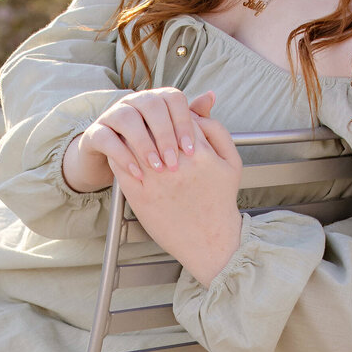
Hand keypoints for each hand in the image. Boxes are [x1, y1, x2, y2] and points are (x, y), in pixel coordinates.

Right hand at [62, 88, 216, 194]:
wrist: (115, 165)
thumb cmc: (152, 151)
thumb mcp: (173, 139)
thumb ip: (192, 120)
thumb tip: (211, 96)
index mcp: (157, 99)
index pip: (173, 98)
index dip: (183, 121)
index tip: (191, 149)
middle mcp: (134, 102)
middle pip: (151, 105)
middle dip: (164, 134)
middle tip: (174, 161)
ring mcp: (112, 115)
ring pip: (127, 118)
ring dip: (143, 143)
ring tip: (156, 167)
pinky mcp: (95, 133)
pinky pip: (106, 138)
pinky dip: (122, 155)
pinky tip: (137, 172)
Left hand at [120, 106, 243, 287]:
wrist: (209, 240)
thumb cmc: (220, 200)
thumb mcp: (231, 162)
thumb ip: (217, 131)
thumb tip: (198, 111)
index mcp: (199, 151)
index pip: (177, 115)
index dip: (171, 114)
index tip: (168, 118)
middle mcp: (176, 163)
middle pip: (153, 126)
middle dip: (149, 122)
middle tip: (145, 120)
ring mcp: (155, 179)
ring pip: (133, 142)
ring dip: (130, 135)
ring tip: (131, 133)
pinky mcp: (139, 195)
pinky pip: (121, 165)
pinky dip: (119, 154)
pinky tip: (124, 153)